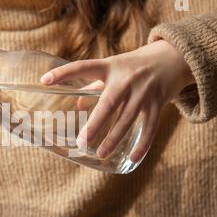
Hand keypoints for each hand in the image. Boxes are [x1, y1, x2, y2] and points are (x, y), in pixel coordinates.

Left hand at [41, 40, 194, 161]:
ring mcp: (143, 92)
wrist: (173, 57)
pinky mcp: (158, 103)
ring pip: (127, 119)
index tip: (44, 80)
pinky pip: (150, 128)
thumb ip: (93, 85)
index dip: (63, 73)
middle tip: (81, 142)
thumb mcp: (112, 69)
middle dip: (95, 124)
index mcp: (109, 67)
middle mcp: (126, 79)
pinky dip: (142, 145)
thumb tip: (77, 107)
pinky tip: (132, 159)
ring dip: (113, 139)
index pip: (82, 67)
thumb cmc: (134, 65)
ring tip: (99, 154)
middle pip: (108, 103)